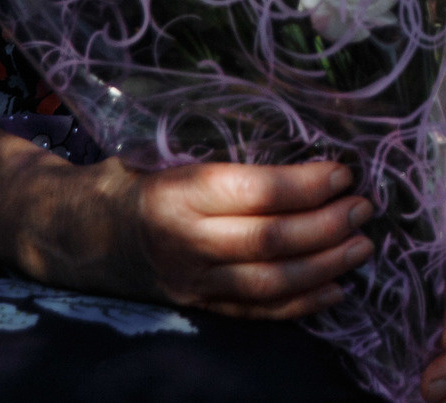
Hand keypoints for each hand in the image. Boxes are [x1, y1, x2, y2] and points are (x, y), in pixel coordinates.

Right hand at [108, 158, 376, 319]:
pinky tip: (336, 287)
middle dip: (326, 225)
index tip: (343, 173)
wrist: (81, 233)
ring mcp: (192, 282)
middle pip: (269, 241)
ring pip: (269, 282)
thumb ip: (221, 151)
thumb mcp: (163, 151)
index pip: (254, 193)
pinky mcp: (198, 307)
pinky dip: (301, 303)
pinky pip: (256, 312)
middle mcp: (185, 243)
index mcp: (177, 194)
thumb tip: (301, 133)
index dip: (305, 185)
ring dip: (324, 265)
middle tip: (364, 207)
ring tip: (362, 245)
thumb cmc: (134, 178)